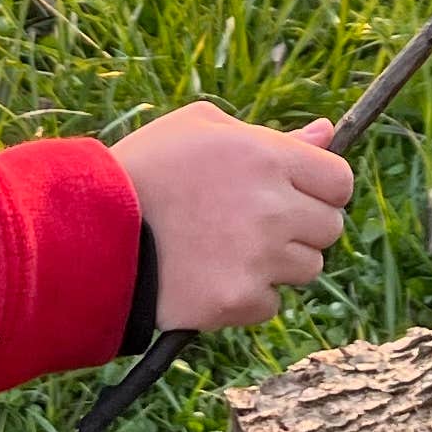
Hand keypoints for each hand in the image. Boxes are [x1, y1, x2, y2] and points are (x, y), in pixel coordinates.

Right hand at [116, 101, 353, 331]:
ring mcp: (258, 259)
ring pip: (306, 269)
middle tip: (257, 223)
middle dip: (302, 226)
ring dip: (278, 263)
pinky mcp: (238, 301)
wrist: (91, 232)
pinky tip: (213, 276)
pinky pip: (271, 304)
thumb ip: (270, 132)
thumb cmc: (144, 168)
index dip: (322, 188)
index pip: (340, 181)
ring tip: (229, 249)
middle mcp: (273, 208)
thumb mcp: (199, 128)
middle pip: (330, 229)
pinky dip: (249, 296)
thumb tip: (325, 132)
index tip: (297, 193)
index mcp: (267, 158)